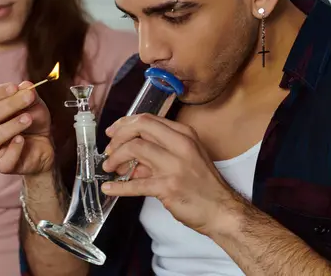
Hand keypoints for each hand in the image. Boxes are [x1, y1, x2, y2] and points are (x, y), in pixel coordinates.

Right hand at [0, 81, 53, 174]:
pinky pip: (3, 163)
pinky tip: (22, 140)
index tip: (15, 87)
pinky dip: (13, 149)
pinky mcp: (3, 166)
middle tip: (29, 97)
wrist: (44, 144)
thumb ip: (27, 94)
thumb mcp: (32, 103)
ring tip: (28, 118)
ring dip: (10, 126)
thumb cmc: (31, 120)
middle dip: (8, 105)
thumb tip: (25, 86)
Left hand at [101, 113, 240, 235]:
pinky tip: (109, 188)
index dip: (125, 124)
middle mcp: (180, 145)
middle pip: (140, 128)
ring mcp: (175, 165)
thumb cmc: (203, 185)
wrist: (221, 210)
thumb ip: (158, 153)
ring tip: (108, 168)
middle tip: (108, 150)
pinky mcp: (168, 187)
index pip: (148, 119)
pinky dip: (119, 187)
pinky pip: (136, 184)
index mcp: (184, 135)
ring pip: (135, 149)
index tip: (113, 131)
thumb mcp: (186, 158)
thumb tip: (131, 158)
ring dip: (115, 158)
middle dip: (118, 137)